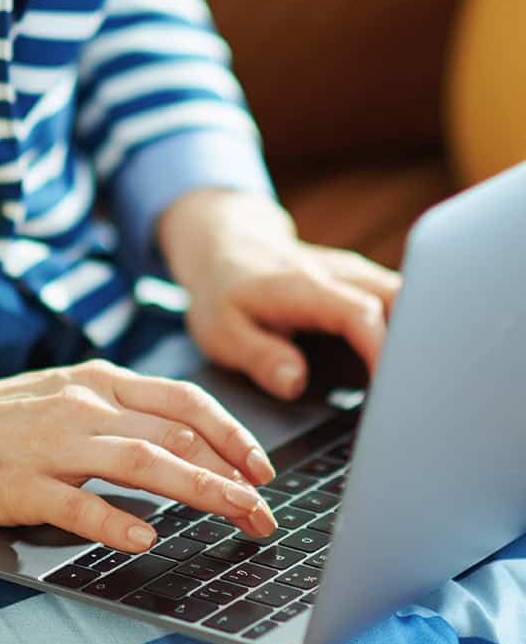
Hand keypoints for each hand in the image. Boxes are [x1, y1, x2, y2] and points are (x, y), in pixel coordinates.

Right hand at [0, 360, 276, 551]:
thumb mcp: (66, 394)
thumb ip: (119, 411)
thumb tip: (182, 443)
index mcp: (99, 381)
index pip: (183, 402)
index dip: (232, 433)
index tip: (263, 467)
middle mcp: (83, 405)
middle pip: (175, 435)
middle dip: (232, 473)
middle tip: (265, 510)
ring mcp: (51, 444)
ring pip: (142, 463)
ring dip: (201, 492)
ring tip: (240, 517)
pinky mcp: (19, 484)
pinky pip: (77, 503)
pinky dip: (116, 522)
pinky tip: (146, 541)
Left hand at [158, 189, 400, 399]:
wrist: (228, 247)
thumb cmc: (224, 292)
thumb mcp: (223, 331)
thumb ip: (260, 356)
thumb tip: (295, 383)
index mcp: (305, 287)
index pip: (360, 314)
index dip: (383, 352)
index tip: (394, 392)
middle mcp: (342, 275)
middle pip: (405, 301)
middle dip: (419, 347)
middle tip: (419, 396)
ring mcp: (359, 277)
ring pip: (412, 301)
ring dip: (420, 341)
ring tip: (419, 389)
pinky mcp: (365, 286)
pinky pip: (402, 306)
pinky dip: (411, 336)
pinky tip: (407, 372)